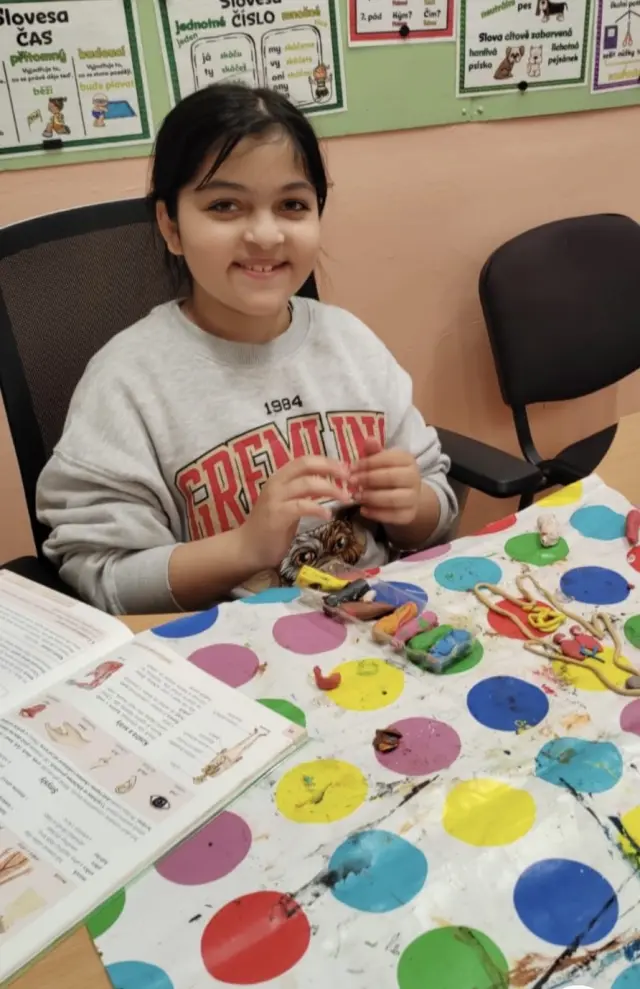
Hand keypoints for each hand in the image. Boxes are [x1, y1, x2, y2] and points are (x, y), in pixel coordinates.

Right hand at [241, 456, 350, 571]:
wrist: (248, 548)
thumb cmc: (271, 527)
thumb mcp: (289, 503)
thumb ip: (305, 492)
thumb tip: (330, 484)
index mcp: (280, 478)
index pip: (305, 460)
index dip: (327, 461)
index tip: (346, 469)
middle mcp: (276, 483)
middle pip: (306, 465)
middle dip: (331, 468)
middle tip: (350, 478)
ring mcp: (275, 498)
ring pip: (307, 484)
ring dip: (331, 489)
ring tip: (346, 498)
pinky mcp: (277, 515)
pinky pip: (302, 506)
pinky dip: (318, 508)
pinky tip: (328, 515)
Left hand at [350, 438, 420, 525]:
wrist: (406, 496)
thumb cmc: (389, 474)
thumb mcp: (381, 461)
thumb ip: (374, 452)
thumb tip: (369, 439)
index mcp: (407, 460)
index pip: (388, 459)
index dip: (368, 463)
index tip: (351, 468)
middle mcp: (414, 477)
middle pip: (391, 478)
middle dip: (368, 480)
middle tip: (351, 482)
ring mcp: (414, 497)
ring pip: (393, 499)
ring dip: (371, 498)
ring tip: (356, 496)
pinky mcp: (409, 514)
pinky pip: (393, 516)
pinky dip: (376, 514)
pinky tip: (363, 510)